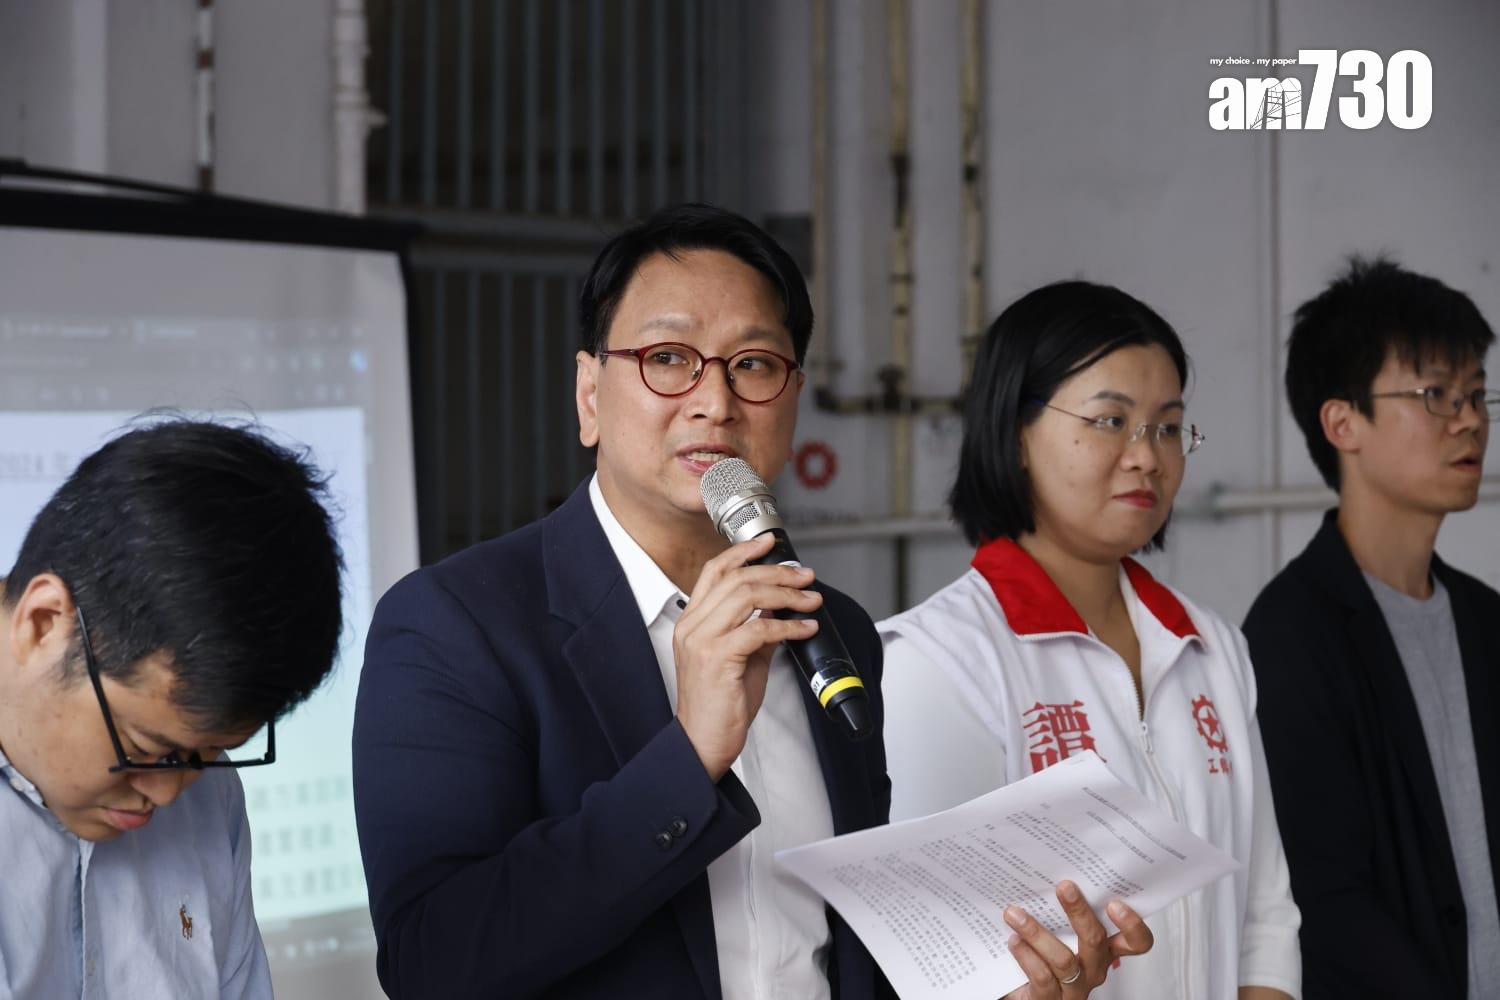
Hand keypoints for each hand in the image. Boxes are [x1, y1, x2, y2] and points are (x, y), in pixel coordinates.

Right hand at [673, 533, 822, 779]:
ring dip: (787, 595)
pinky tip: (806, 629)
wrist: (702, 741)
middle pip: (736, 578)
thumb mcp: (739, 658)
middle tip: (805, 576)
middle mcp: (693, 625)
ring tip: (811, 600)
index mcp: (692, 620)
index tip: (769, 542)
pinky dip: (789, 625)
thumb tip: (782, 611)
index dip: (743, 552)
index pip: (714, 571)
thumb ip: (755, 630)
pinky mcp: (718, 658)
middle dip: (777, 573)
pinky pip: (759, 629)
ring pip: (747, 596)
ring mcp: (702, 640)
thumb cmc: (720, 704)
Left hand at [1000, 882, 1152, 997]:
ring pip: (1064, 960)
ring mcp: (1074, 988)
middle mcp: (1093, 969)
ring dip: (1037, 932)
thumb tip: (1046, 873)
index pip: (1136, 942)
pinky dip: (1026, 955)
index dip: (1133, 925)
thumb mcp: (1058, 931)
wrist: (1023, 991)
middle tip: (1063, 887)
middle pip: (1096, 942)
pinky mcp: (1049, 999)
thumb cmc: (1042, 956)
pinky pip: (1042, 977)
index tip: (1114, 901)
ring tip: (1014, 913)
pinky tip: (1013, 940)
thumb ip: (1060, 910)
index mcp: (1103, 950)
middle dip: (1079, 912)